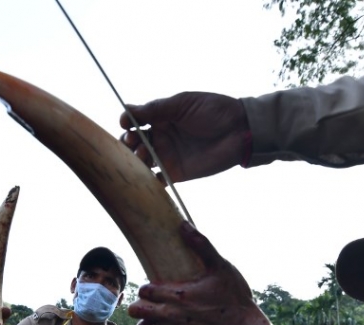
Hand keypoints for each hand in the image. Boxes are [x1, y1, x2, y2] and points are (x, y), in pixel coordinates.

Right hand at [119, 92, 249, 183]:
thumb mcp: (182, 104)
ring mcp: (167, 156)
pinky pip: (157, 180)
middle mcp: (161, 137)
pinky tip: (145, 177)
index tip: (126, 123)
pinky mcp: (176, 173)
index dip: (127, 123)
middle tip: (133, 143)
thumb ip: (156, 109)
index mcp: (161, 117)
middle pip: (134, 143)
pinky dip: (148, 181)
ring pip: (142, 161)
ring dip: (136, 160)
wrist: (238, 130)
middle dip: (128, 143)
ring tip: (143, 156)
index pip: (135, 121)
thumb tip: (127, 109)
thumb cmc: (213, 110)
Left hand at [128, 222, 258, 324]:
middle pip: (137, 311)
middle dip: (140, 304)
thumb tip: (184, 224)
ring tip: (158, 314)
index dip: (147, 287)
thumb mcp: (221, 267)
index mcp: (178, 295)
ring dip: (148, 320)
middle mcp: (172, 316)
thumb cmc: (234, 296)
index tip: (155, 286)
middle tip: (150, 300)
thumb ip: (201, 245)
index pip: (144, 291)